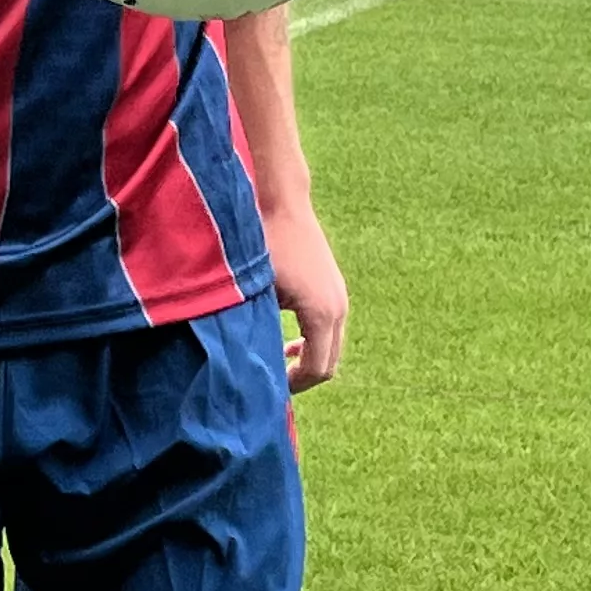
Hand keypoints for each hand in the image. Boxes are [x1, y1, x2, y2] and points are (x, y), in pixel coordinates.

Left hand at [264, 194, 347, 392]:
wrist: (280, 201)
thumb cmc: (263, 245)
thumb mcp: (254, 293)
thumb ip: (256, 331)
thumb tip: (249, 367)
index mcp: (321, 313)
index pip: (318, 370)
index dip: (294, 387)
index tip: (270, 390)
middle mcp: (339, 307)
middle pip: (330, 363)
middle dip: (303, 377)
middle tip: (273, 382)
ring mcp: (341, 296)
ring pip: (332, 346)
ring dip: (309, 358)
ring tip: (278, 360)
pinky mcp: (335, 287)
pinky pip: (330, 328)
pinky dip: (313, 341)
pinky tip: (288, 339)